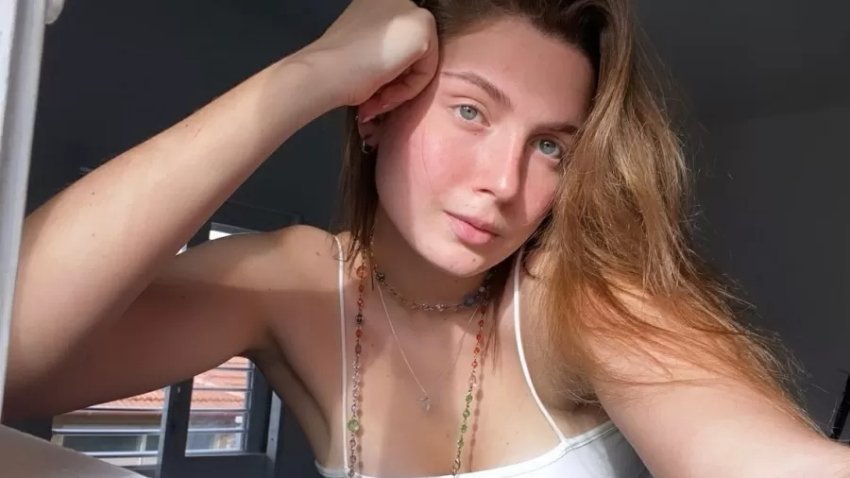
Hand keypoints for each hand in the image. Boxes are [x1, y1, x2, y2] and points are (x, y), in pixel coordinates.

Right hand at [301, 0, 438, 119]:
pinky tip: (385, 94)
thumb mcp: (361, 48)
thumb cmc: (335, 68)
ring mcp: (411, 12)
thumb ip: (382, 49)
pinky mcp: (423, 30)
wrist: (325, 72)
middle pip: (413, 53)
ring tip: (377, 100)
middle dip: (396, 82)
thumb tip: (395, 69)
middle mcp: (397, 1)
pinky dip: (408, 91)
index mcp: (378, 4)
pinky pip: (426, 72)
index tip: (370, 91)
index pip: (399, 45)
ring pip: (421, 63)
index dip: (388, 74)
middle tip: (376, 101)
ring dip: (400, 89)